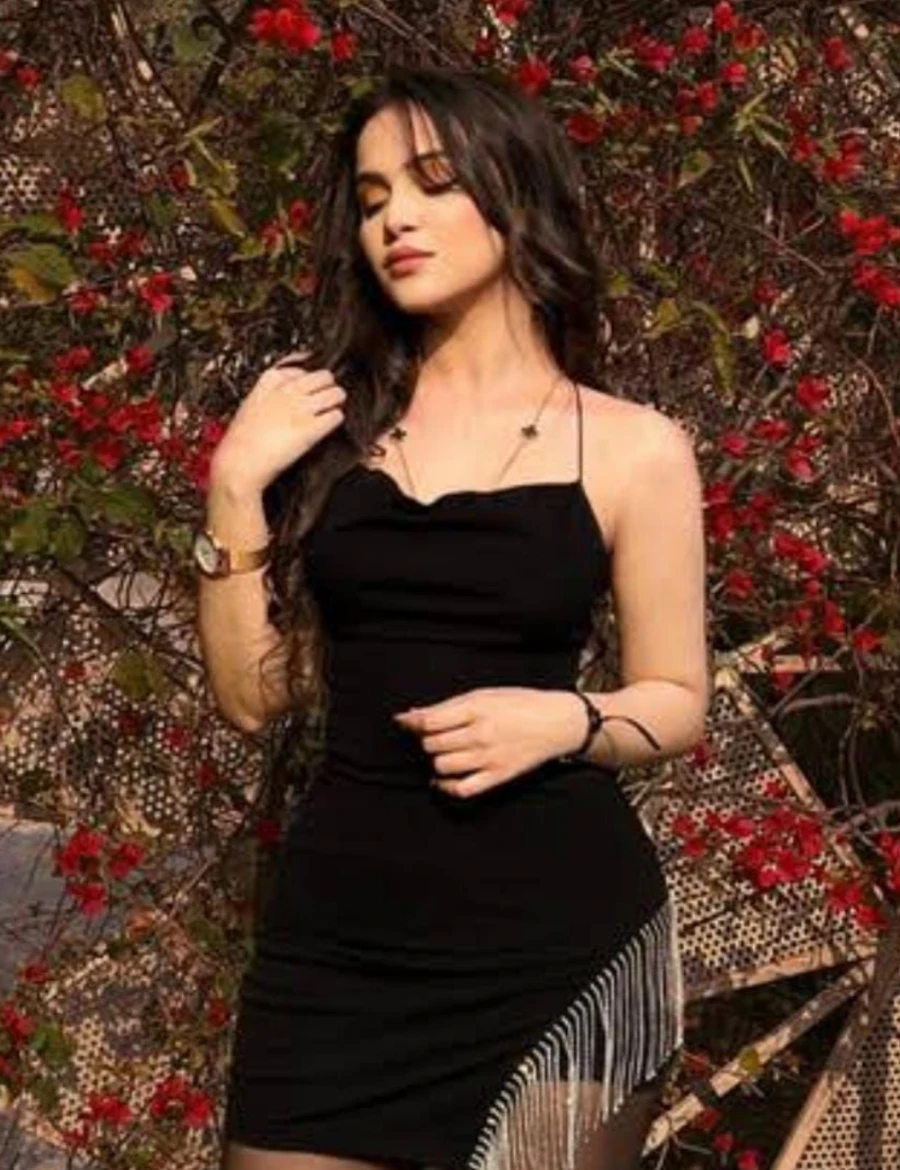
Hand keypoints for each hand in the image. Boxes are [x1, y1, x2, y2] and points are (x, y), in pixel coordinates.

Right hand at [210, 350, 346, 495]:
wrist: (239, 463)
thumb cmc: (240, 440)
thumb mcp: (250, 406)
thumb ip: (269, 396)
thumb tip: (287, 397)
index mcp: (269, 381)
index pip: (300, 368)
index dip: (308, 377)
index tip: (310, 385)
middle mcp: (288, 391)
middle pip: (323, 376)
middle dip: (328, 386)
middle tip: (327, 397)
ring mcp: (301, 408)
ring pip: (336, 393)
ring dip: (337, 401)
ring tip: (332, 409)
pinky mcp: (311, 429)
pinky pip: (336, 416)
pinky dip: (336, 420)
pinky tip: (329, 426)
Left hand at [392, 687, 583, 798]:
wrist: (557, 723)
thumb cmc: (521, 704)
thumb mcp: (484, 694)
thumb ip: (448, 706)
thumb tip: (412, 715)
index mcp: (477, 709)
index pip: (430, 722)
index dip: (412, 723)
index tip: (405, 723)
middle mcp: (481, 734)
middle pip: (433, 745)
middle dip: (426, 740)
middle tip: (433, 735)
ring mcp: (489, 758)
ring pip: (442, 766)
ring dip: (436, 759)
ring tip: (444, 751)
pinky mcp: (497, 776)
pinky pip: (462, 789)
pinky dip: (445, 786)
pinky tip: (442, 779)